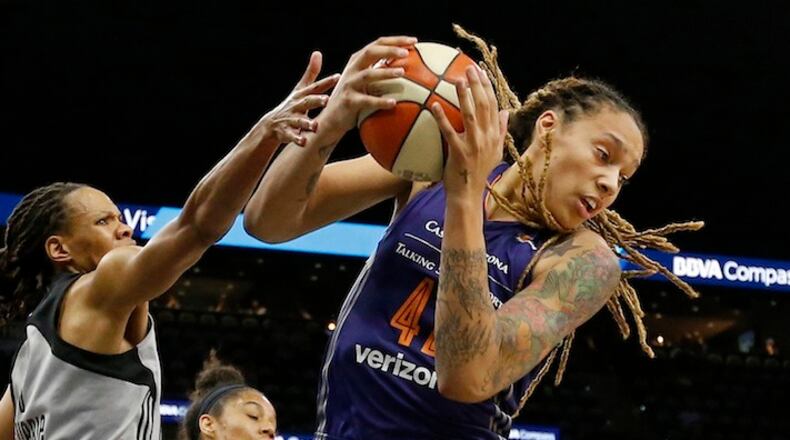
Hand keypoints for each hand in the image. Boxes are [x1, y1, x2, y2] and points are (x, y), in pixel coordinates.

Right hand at [259, 51, 339, 145]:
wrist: (271, 124)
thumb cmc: (292, 105)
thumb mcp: (300, 89)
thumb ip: (311, 74)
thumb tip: (318, 53)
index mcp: (301, 95)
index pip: (315, 87)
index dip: (326, 82)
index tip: (338, 77)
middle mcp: (295, 105)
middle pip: (306, 102)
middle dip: (315, 100)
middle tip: (326, 100)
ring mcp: (290, 119)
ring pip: (298, 121)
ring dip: (306, 123)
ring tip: (314, 126)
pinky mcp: (285, 132)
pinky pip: (291, 136)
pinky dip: (297, 139)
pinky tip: (303, 142)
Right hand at [319, 36, 416, 139]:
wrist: (331, 119)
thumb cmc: (353, 101)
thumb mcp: (365, 84)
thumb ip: (379, 73)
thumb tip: (408, 69)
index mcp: (358, 62)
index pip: (377, 44)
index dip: (395, 40)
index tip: (414, 41)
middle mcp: (352, 70)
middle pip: (371, 52)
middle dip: (389, 49)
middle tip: (407, 52)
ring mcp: (349, 85)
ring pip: (368, 74)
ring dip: (385, 72)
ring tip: (401, 72)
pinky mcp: (348, 101)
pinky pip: (366, 101)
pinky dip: (380, 101)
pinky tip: (393, 103)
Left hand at [431, 65, 507, 198]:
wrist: (468, 194)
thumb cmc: (478, 173)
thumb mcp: (495, 152)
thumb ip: (501, 131)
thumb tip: (506, 112)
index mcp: (494, 135)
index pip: (493, 105)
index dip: (488, 87)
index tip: (481, 72)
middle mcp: (487, 138)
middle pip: (484, 106)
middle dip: (478, 85)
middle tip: (469, 68)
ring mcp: (474, 145)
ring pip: (471, 116)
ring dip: (464, 96)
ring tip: (457, 80)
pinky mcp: (459, 153)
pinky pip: (449, 132)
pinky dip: (442, 118)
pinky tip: (433, 105)